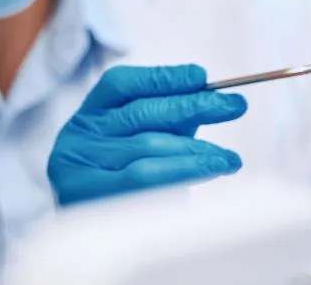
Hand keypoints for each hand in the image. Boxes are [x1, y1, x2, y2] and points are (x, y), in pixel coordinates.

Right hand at [48, 64, 247, 205]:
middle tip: (234, 106)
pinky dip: (179, 178)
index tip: (201, 76)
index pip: (121, 83)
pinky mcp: (88, 203)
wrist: (91, 235)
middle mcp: (76, 140)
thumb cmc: (125, 179)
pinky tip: (205, 175)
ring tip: (228, 158)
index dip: (162, 77)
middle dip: (193, 107)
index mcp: (87, 116)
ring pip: (147, 151)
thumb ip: (170, 120)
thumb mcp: (142, 140)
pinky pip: (143, 186)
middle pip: (140, 115)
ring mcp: (78, 172)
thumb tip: (213, 100)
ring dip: (196, 151)